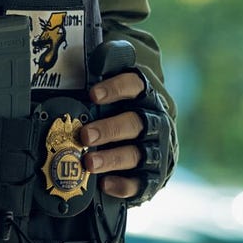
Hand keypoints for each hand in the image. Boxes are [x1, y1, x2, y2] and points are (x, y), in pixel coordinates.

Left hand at [77, 65, 174, 205]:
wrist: (151, 140)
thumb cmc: (121, 108)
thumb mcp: (114, 88)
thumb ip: (104, 70)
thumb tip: (89, 57)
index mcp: (146, 94)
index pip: (135, 85)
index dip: (115, 88)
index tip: (93, 94)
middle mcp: (155, 120)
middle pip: (135, 123)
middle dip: (109, 129)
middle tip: (85, 135)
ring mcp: (157, 150)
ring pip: (137, 154)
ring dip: (113, 158)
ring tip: (89, 163)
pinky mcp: (154, 177)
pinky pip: (142, 183)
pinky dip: (124, 185)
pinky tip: (104, 184)